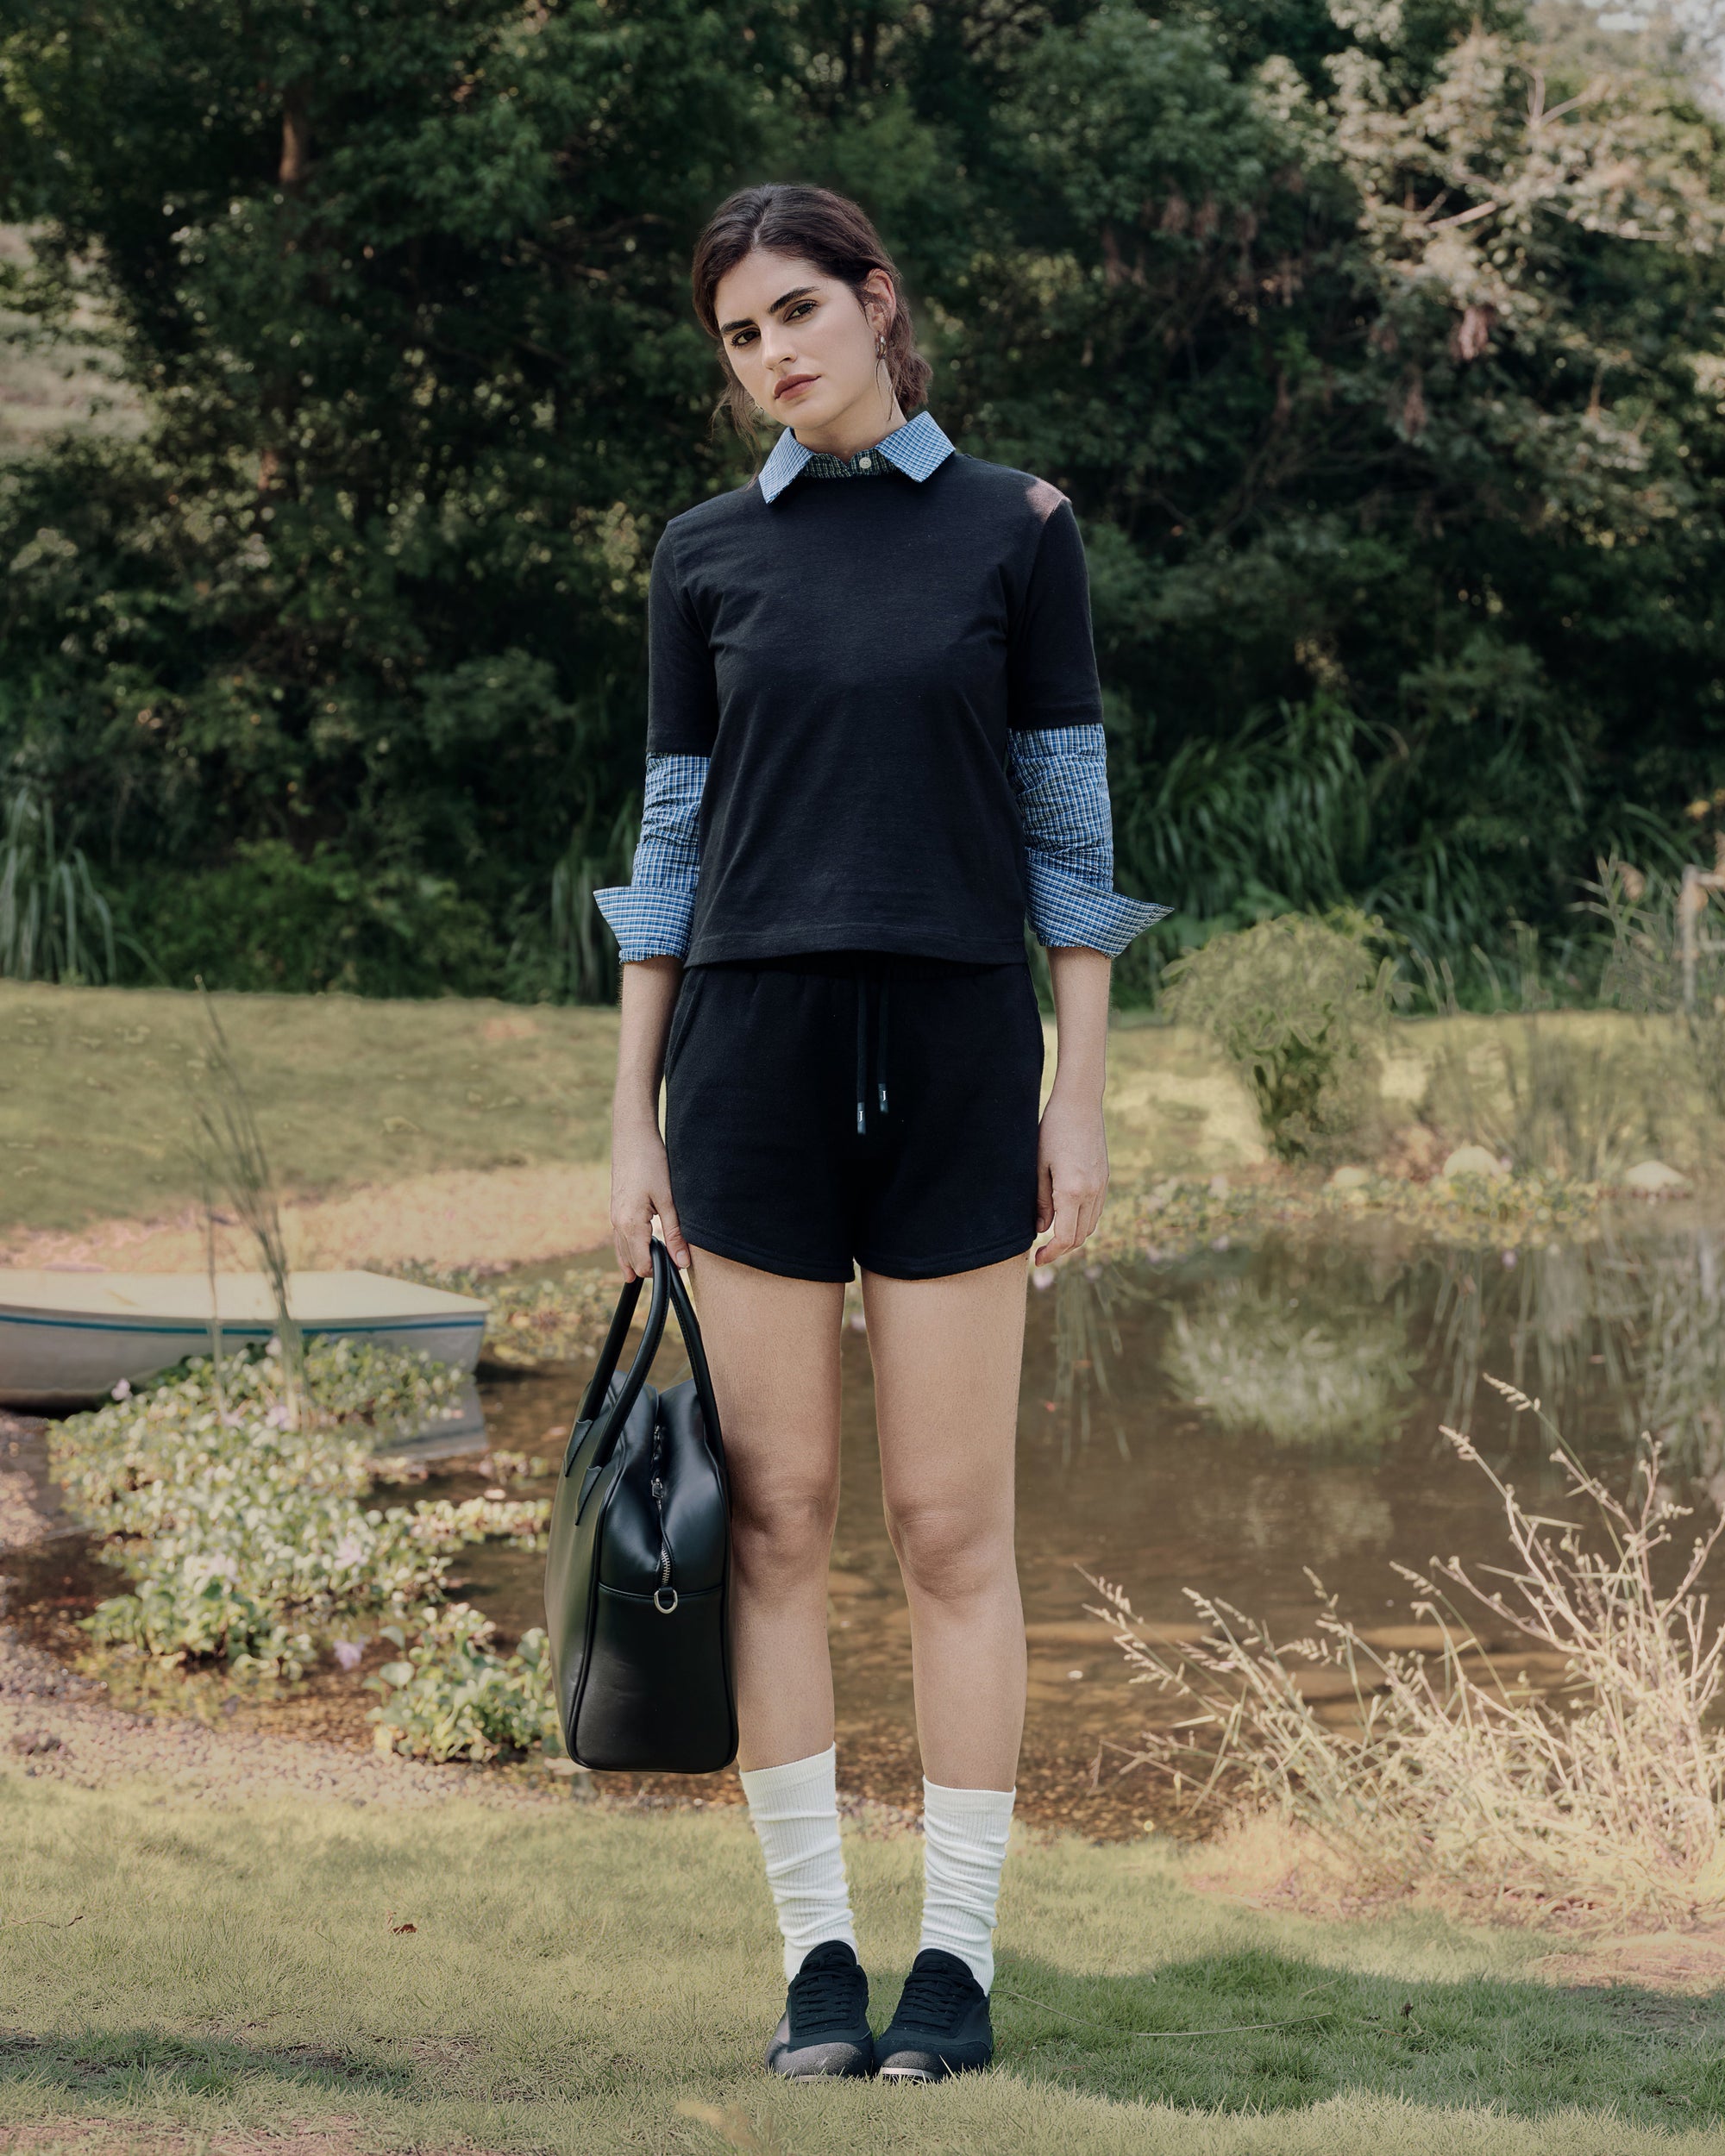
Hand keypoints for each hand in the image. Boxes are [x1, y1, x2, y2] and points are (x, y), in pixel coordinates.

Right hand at [610, 1114, 692, 1280]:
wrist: (632, 1137)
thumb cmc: (651, 1163)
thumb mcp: (668, 1200)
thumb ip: (674, 1234)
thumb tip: (681, 1263)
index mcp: (630, 1224)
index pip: (642, 1265)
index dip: (660, 1271)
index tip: (678, 1264)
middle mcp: (617, 1224)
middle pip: (632, 1262)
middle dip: (652, 1267)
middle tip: (674, 1262)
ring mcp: (614, 1217)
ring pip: (623, 1252)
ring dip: (640, 1259)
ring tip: (661, 1261)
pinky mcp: (616, 1209)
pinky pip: (621, 1238)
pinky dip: (632, 1248)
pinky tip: (643, 1248)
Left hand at [1033, 1085, 1107, 1265]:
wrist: (1080, 1104)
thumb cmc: (1052, 1130)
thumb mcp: (1038, 1166)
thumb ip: (1041, 1201)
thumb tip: (1042, 1229)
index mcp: (1072, 1191)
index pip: (1065, 1238)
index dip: (1051, 1254)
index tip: (1037, 1259)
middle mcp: (1092, 1192)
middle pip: (1080, 1237)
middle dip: (1061, 1249)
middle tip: (1041, 1252)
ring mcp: (1102, 1186)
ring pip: (1090, 1226)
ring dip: (1072, 1236)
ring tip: (1051, 1236)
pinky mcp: (1105, 1179)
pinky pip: (1096, 1211)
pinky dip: (1082, 1221)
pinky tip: (1066, 1217)